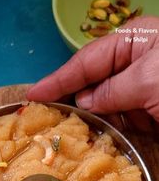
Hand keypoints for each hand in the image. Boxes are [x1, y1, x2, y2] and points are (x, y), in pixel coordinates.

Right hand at [27, 16, 158, 131]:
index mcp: (131, 43)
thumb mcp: (148, 79)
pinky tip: (116, 137)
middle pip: (93, 86)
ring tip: (89, 132)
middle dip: (79, 104)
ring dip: (102, 122)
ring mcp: (140, 90)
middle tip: (52, 120)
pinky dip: (119, 132)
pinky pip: (123, 123)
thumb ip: (112, 91)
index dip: (58, 80)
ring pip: (107, 108)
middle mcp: (132, 65)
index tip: (33, 95)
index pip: (85, 62)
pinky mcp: (148, 112)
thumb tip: (84, 102)